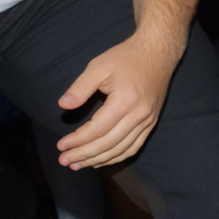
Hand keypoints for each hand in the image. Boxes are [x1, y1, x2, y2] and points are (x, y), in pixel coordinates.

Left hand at [55, 29, 181, 168]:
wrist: (157, 53)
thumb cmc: (126, 57)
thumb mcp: (98, 66)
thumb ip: (80, 87)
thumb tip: (63, 106)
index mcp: (125, 100)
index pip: (97, 129)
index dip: (78, 140)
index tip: (61, 146)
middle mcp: (139, 114)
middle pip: (108, 143)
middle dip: (84, 155)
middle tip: (65, 161)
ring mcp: (147, 120)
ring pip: (121, 149)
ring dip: (98, 160)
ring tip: (79, 165)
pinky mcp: (151, 123)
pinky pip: (133, 147)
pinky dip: (116, 157)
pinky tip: (101, 161)